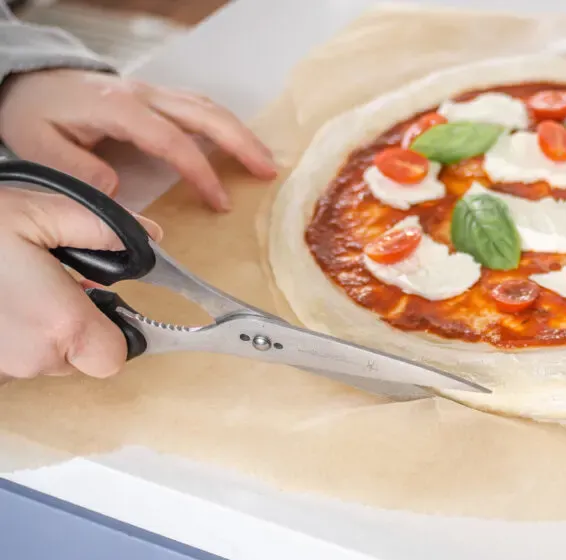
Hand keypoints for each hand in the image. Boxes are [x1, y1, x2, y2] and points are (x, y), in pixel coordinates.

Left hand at [0, 69, 276, 210]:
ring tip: (264, 162)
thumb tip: (117, 191)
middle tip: (269, 173)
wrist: (28, 82)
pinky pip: (198, 106)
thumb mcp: (38, 146)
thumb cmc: (34, 115)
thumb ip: (77, 171)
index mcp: (119, 109)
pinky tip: (238, 144)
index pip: (173, 141)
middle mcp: (143, 95)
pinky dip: (225, 124)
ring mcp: (151, 93)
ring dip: (240, 133)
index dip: (202, 172)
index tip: (220, 203)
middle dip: (242, 144)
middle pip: (205, 114)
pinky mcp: (154, 98)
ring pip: (208, 107)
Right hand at [0, 186, 161, 379]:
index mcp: (63, 326)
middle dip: (75, 324)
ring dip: (38, 330)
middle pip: (79, 359)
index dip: (113, 328)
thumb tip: (151, 238)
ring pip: (42, 361)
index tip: (96, 299)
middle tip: (50, 281)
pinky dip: (8, 334)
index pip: (116, 355)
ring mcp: (0, 368)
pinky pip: (10, 358)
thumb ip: (107, 229)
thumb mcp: (43, 211)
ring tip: (12, 286)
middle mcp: (33, 359)